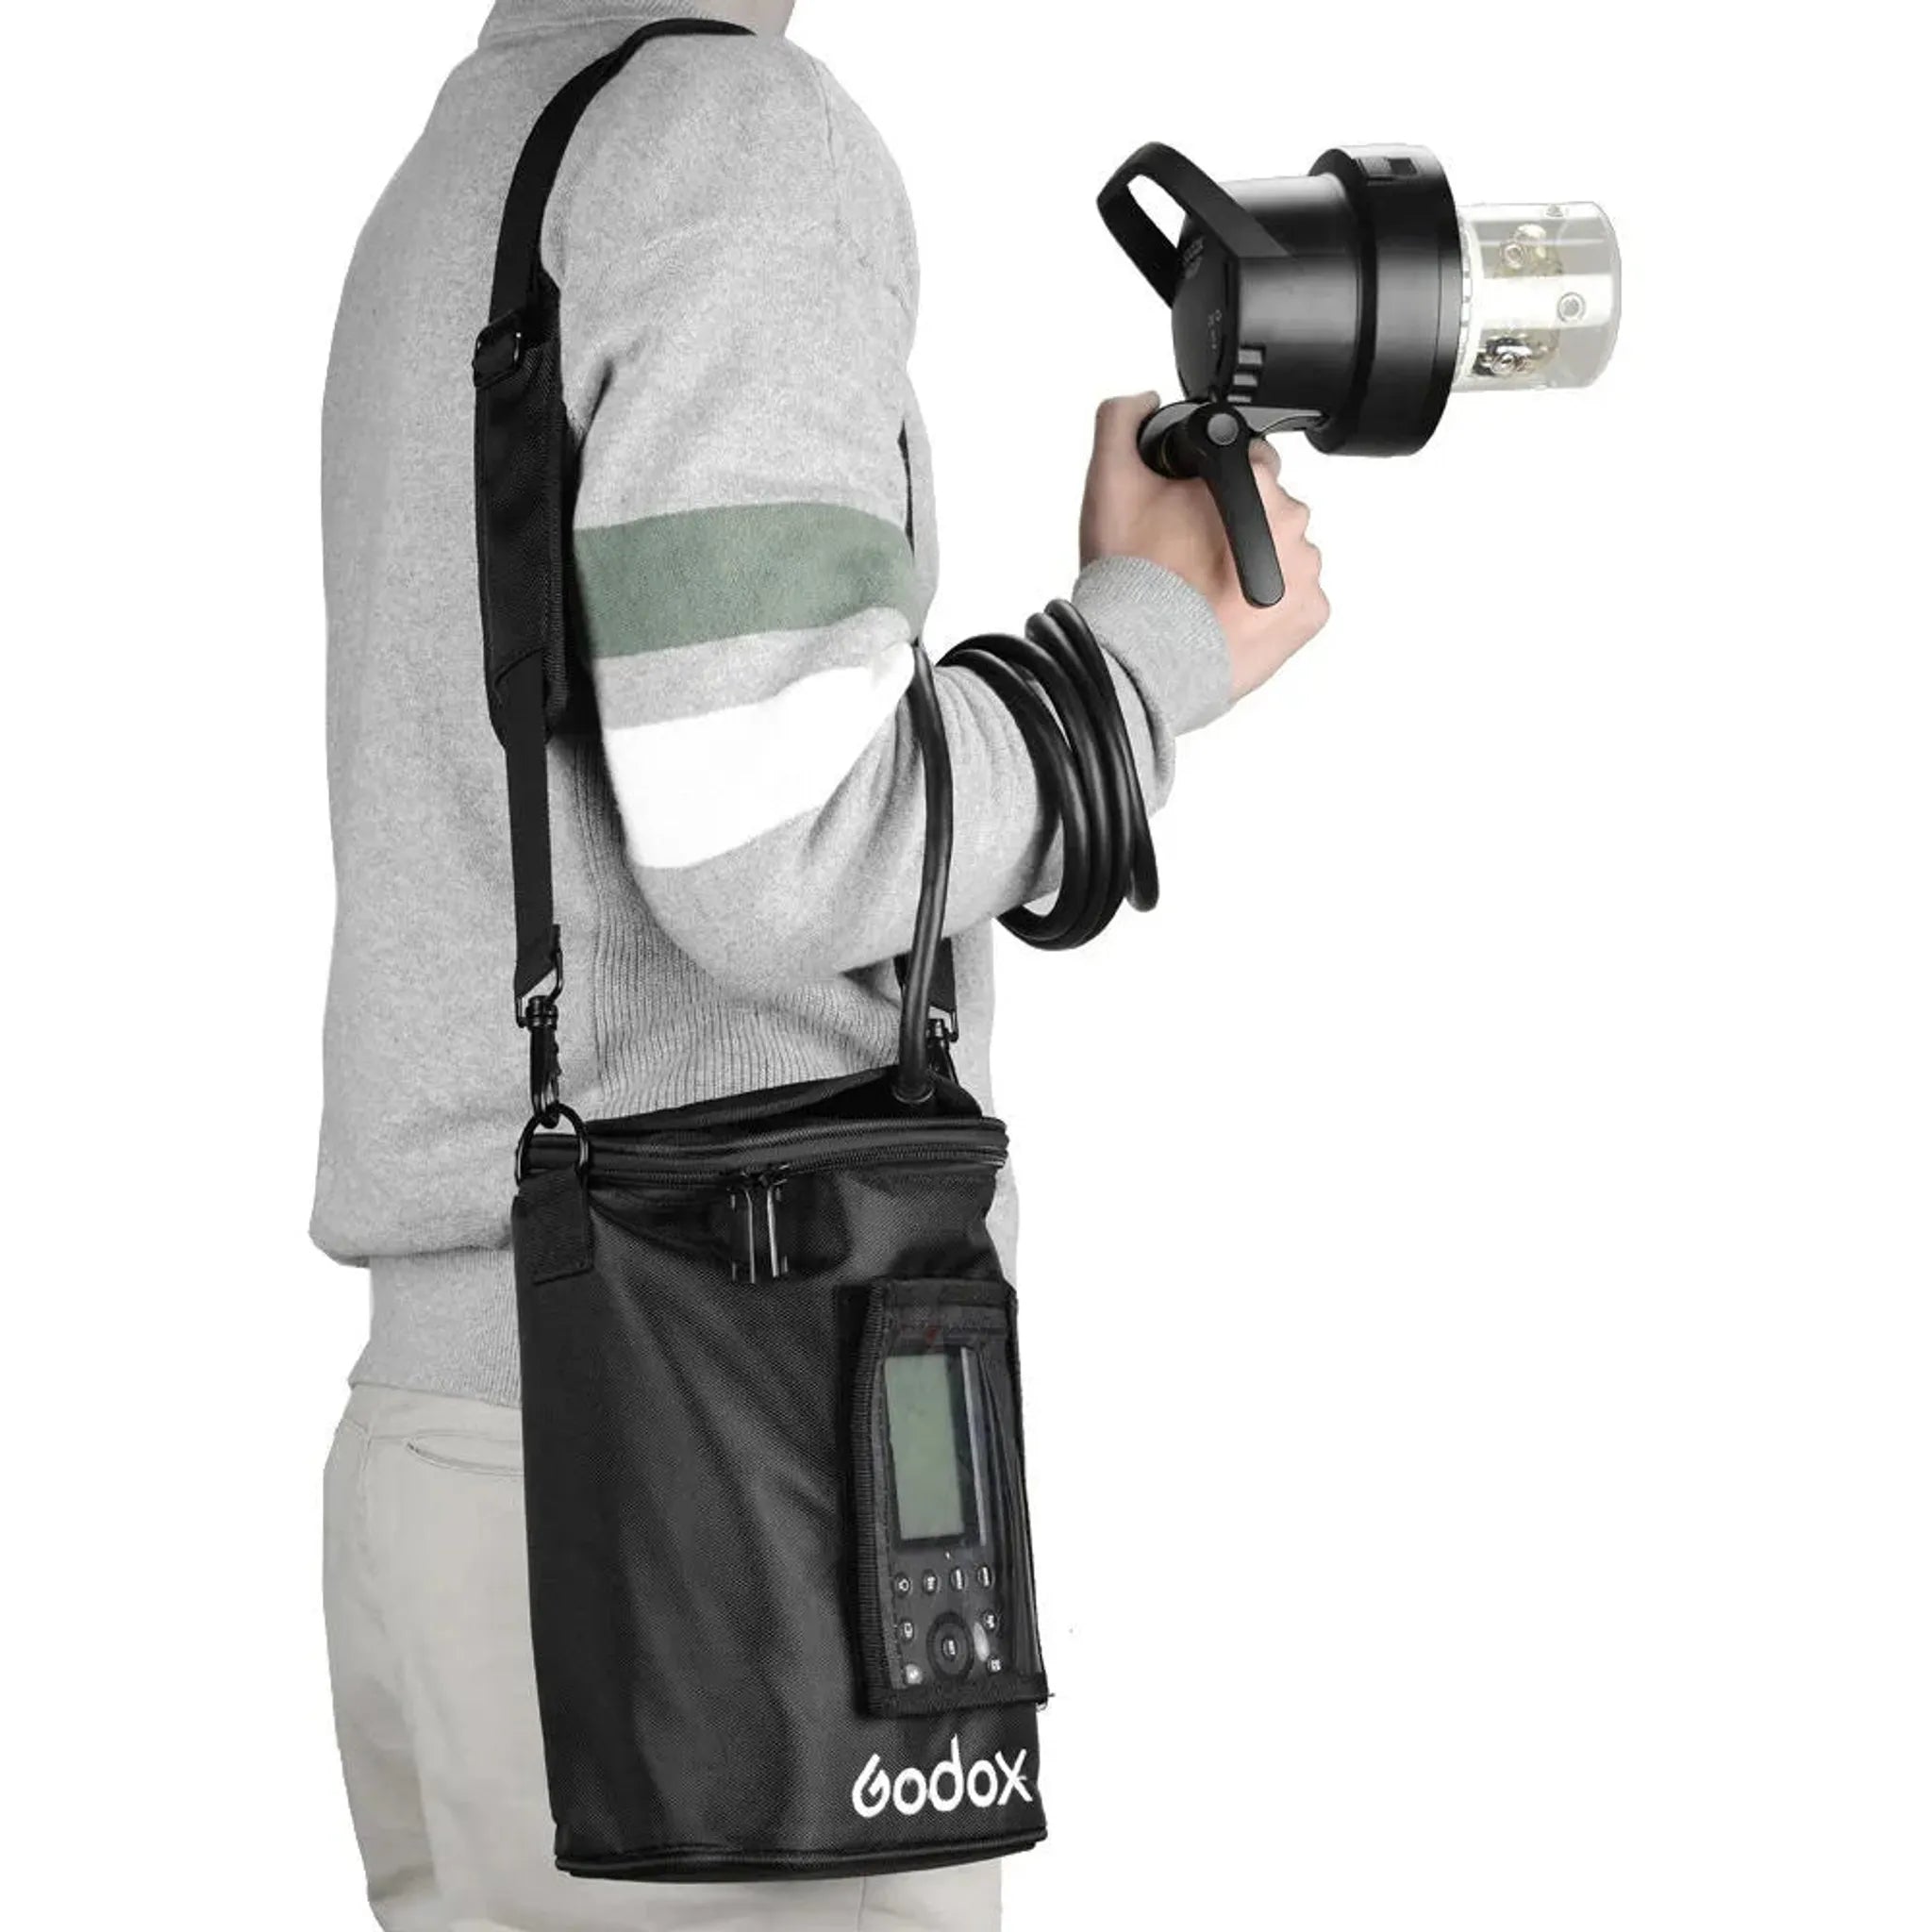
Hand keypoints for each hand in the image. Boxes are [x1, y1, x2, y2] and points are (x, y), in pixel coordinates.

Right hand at [1080, 392, 1328, 700]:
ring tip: (1207, 591)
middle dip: (1234, 524)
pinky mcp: (1310, 616)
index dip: (1211, 483)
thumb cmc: (1132, 580)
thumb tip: (1145, 401)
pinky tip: (1231, 613)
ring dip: (1255, 565)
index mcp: (1257, 480)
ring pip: (1284, 553)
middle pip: (1270, 507)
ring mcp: (1307, 572)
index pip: (1249, 459)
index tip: (1188, 513)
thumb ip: (1121, 420)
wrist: (1143, 661)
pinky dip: (1270, 605)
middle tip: (1190, 555)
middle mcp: (1293, 522)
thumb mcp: (1109, 482)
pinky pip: (1296, 599)